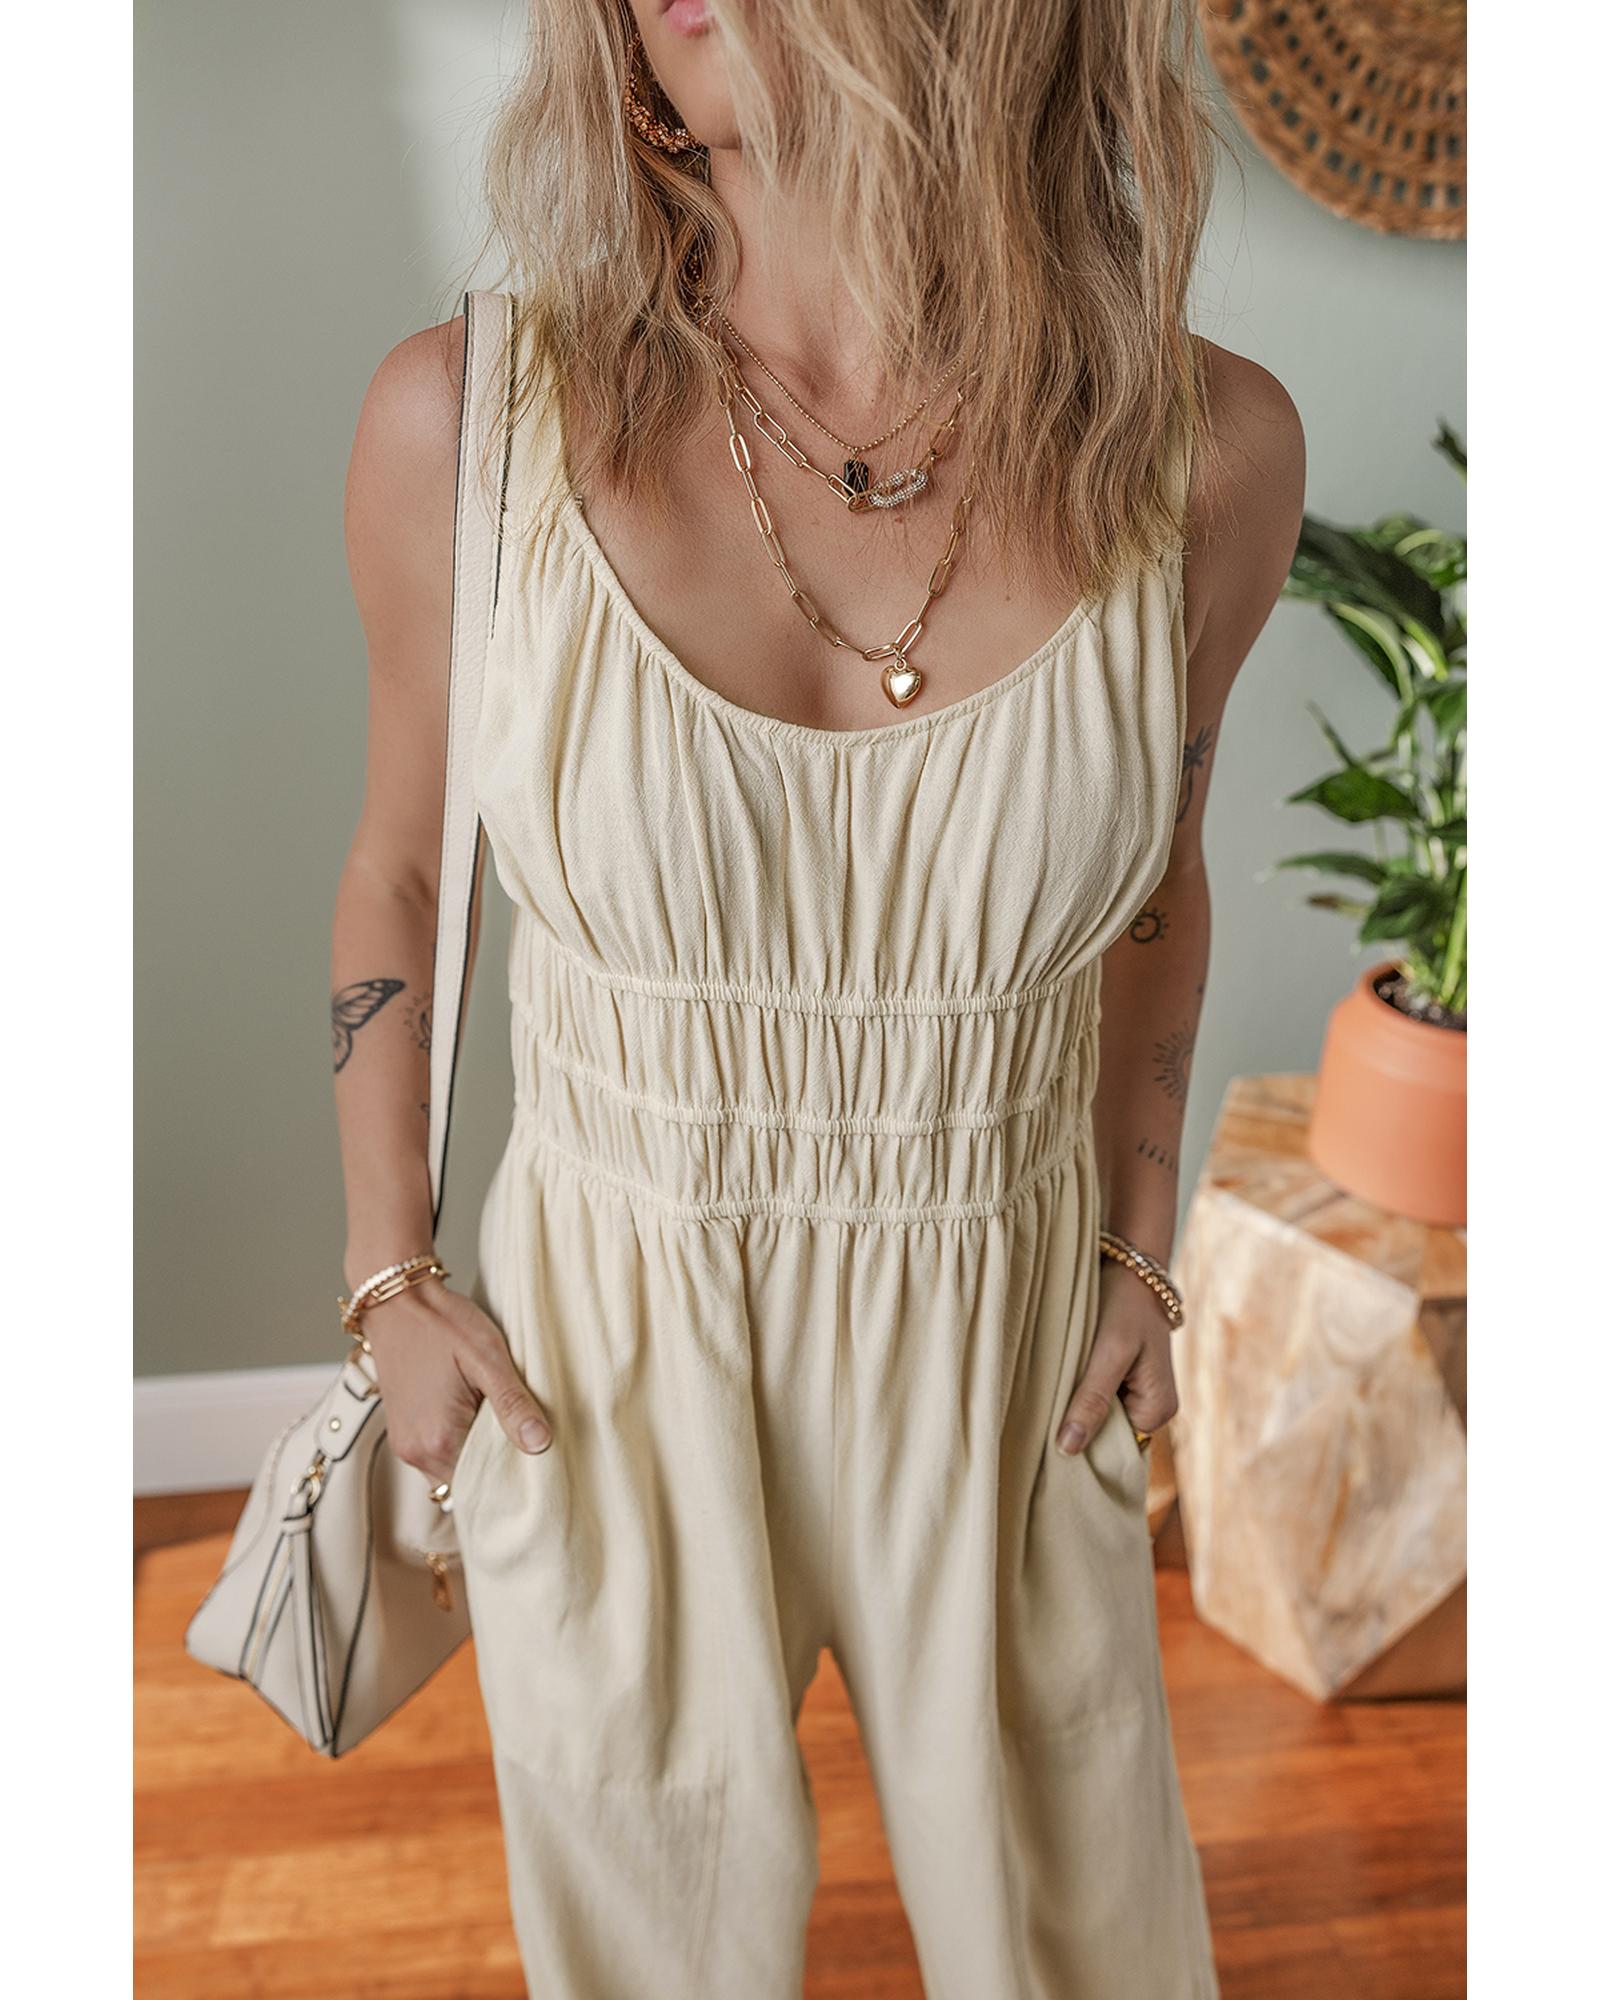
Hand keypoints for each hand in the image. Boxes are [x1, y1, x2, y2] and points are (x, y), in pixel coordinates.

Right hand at [359, 1279, 551, 1487]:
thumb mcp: (488, 1358)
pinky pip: (436, 1453)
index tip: (534, 1465)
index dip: (510, 1479)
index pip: (482, 1487)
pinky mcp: (402, 1430)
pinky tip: (477, 1415)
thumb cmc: (442, 1323)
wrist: (396, 1299)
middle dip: (495, 1468)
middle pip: (466, 1482)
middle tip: (525, 1441)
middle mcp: (415, 1452)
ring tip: (501, 1423)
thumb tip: (541, 1444)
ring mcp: (405, 1443)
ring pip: (451, 1469)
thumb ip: (513, 1404)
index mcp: (438, 1441)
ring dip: (476, 1453)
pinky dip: (458, 1442)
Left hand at [1055, 1260, 1178, 1454]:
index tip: (1049, 1439)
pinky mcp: (1122, 1377)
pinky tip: (1060, 1378)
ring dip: (1074, 1404)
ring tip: (1051, 1391)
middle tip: (1043, 1413)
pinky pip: (1096, 1395)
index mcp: (1158, 1410)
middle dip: (1077, 1423)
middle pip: (1105, 1433)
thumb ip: (1091, 1401)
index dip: (1084, 1444)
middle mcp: (1152, 1407)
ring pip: (1097, 1414)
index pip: (1115, 1449)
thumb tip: (1070, 1449)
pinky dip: (1077, 1389)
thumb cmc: (1125, 1306)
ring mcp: (1138, 1392)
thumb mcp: (1108, 1353)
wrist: (1131, 1266)